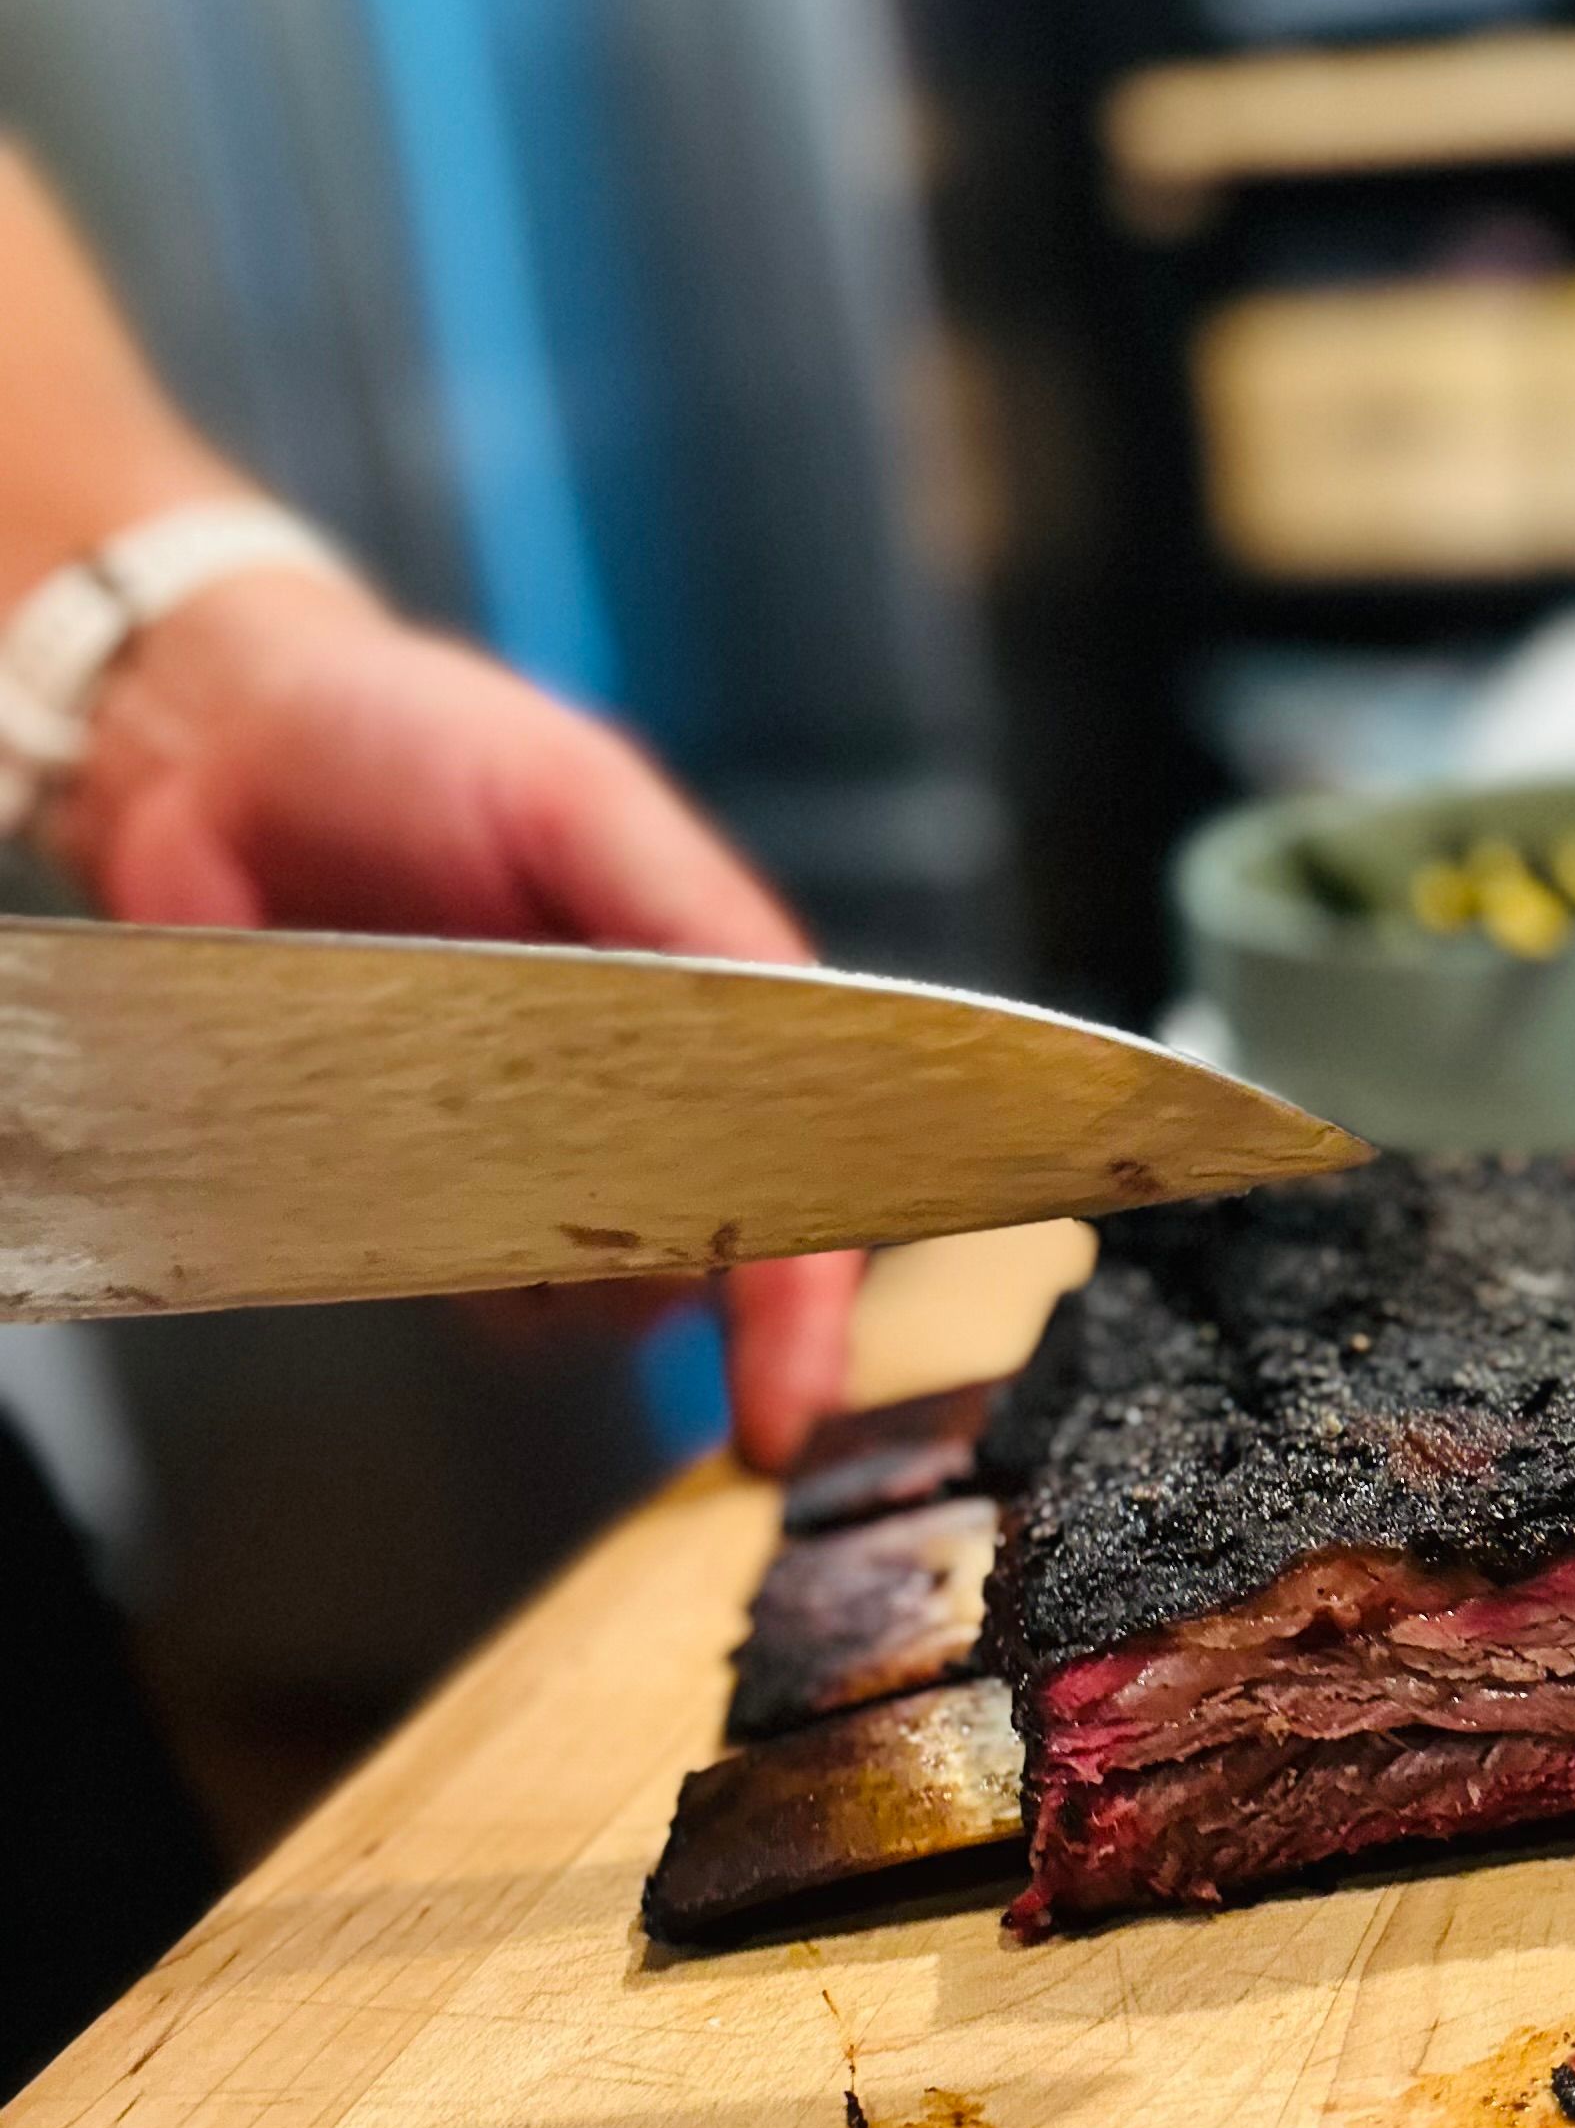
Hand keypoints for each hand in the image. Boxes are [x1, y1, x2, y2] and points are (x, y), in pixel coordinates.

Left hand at [46, 569, 860, 1472]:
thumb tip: (795, 1037)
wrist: (211, 749)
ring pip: (600, 1296)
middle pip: (713, 1259)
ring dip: (557, 1275)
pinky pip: (479, 1295)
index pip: (811, 1167)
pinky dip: (463, 1276)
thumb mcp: (582, 801)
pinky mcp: (428, 1189)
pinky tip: (411, 1185)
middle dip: (675, 1283)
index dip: (808, 1292)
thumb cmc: (401, 738)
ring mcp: (539, 1150)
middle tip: (575, 1208)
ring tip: (461, 1142)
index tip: (791, 1389)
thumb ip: (702, 922)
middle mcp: (647, 1090)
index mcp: (719, 998)